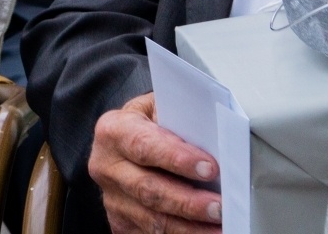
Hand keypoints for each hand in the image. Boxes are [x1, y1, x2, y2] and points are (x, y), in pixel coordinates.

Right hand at [89, 91, 222, 232]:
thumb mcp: (157, 107)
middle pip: (149, 190)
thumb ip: (177, 118)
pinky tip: (203, 231)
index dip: (177, 159)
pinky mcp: (120, 222)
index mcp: (113, 131)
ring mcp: (112, 198)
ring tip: (219, 225)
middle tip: (220, 207)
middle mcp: (106, 166)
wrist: (123, 143)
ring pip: (152, 219)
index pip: (145, 145)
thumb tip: (212, 138)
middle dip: (188, 201)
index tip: (210, 169)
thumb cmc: (148, 122)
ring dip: (189, 226)